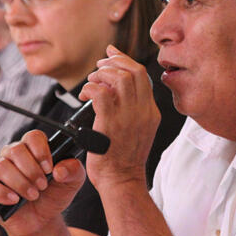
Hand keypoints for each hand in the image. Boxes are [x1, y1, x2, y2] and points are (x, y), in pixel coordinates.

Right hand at [0, 130, 85, 235]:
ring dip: (20, 183)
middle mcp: (12, 155)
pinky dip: (2, 193)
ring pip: (2, 166)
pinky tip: (15, 200)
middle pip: (16, 150)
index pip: (33, 136)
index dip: (41, 151)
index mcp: (33, 149)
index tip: (49, 168)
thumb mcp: (73, 182)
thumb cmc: (54, 195)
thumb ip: (74, 170)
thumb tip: (60, 169)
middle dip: (32, 170)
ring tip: (33, 195)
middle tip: (43, 186)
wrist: (42, 220)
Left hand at [79, 45, 160, 190]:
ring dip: (101, 75)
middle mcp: (143, 111)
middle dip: (113, 62)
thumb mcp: (139, 130)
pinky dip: (90, 88)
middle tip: (98, 67)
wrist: (122, 181)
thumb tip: (117, 88)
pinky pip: (101, 93)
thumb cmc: (123, 159)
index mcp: (151, 112)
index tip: (112, 53)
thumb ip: (133, 109)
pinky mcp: (111, 123)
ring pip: (119, 78)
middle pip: (134, 71)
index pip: (143, 75)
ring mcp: (129, 117)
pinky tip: (85, 96)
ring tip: (91, 83)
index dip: (125, 59)